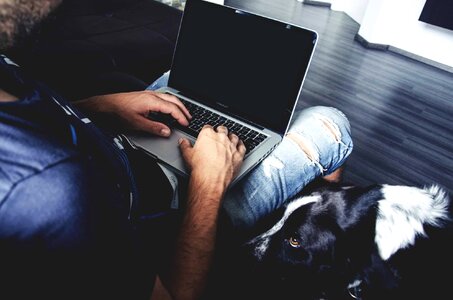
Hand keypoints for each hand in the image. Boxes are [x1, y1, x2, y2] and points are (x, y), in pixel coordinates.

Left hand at [75, 91, 190, 136]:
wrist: (107, 105)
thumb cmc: (119, 112)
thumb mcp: (137, 123)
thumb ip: (154, 128)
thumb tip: (167, 131)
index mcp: (152, 101)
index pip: (173, 108)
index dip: (181, 117)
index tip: (185, 124)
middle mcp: (152, 95)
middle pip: (174, 100)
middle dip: (183, 109)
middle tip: (189, 118)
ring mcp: (149, 94)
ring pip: (169, 97)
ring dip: (177, 105)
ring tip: (182, 113)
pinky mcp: (145, 95)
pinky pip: (163, 97)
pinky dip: (170, 103)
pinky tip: (168, 109)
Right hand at [179, 125, 245, 191]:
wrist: (211, 179)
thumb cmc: (200, 167)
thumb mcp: (187, 155)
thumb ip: (185, 146)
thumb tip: (183, 142)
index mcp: (208, 135)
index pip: (208, 128)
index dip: (207, 130)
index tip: (207, 133)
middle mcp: (221, 138)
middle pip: (222, 129)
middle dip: (220, 131)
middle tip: (218, 135)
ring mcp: (231, 146)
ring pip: (234, 136)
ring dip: (232, 137)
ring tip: (230, 138)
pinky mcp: (239, 154)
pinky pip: (242, 146)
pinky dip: (241, 145)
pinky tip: (240, 145)